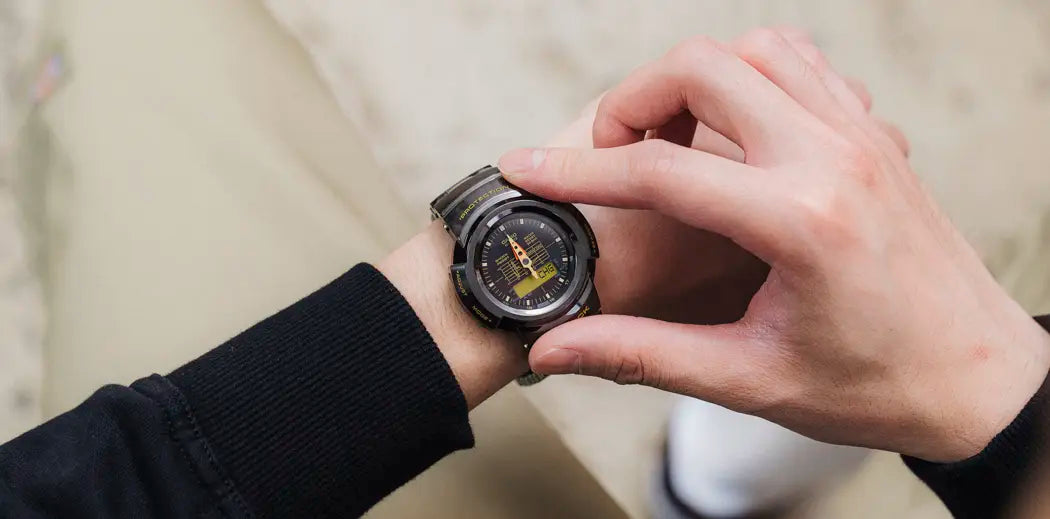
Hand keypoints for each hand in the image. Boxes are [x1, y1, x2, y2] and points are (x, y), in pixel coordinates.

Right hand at [498, 28, 1049, 461]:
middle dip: (631, 101)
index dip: (575, 171)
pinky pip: (803, 65)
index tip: (524, 169)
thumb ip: (640, 354)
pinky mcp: (875, 135)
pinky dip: (750, 76)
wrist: (979, 381)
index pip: (658, 170)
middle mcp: (833, 157)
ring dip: (693, 78)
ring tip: (667, 138)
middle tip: (608, 156)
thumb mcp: (748, 380)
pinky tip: (732, 132)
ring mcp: (862, 135)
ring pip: (754, 48)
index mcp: (799, 221)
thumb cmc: (875, 387)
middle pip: (701, 68)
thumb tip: (552, 351)